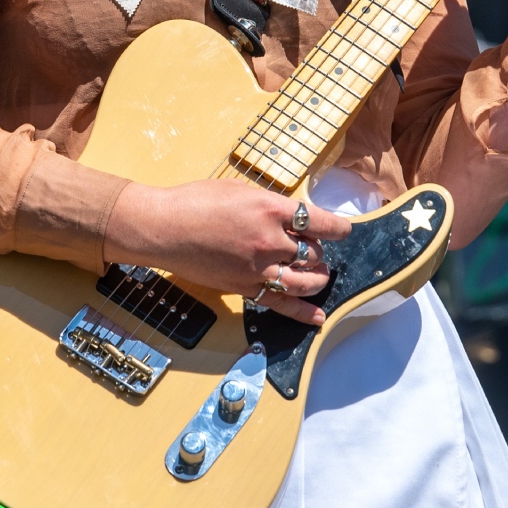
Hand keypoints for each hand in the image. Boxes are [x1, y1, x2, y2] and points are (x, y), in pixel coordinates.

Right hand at [103, 179, 352, 325]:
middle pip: (312, 251)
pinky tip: (317, 317)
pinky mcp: (243, 287)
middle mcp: (269, 239)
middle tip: (314, 249)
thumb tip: (291, 216)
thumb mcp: (240, 190)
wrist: (163, 228)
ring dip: (317, 279)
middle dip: (318, 251)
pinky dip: (302, 313)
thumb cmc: (195, 202)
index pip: (319, 221)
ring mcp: (257, 266)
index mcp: (270, 208)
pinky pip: (280, 303)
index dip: (338, 228)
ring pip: (303, 280)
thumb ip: (269, 204)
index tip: (344, 231)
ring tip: (320, 276)